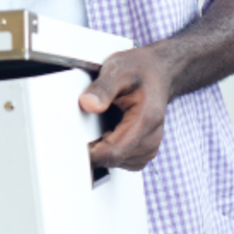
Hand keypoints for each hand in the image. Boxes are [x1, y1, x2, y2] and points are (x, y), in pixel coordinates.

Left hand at [79, 43, 178, 169]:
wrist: (158, 72)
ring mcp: (150, 147)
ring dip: (104, 148)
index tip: (76, 142)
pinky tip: (111, 130)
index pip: (114, 152)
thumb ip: (102, 88)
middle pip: (114, 160)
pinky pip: (122, 160)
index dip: (91, 152)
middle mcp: (152, 138)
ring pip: (117, 163)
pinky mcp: (145, 151)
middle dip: (96, 147)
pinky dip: (112, 149)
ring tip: (105, 123)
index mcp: (146, 120)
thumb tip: (87, 104)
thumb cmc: (139, 70)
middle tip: (91, 123)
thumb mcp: (117, 70)